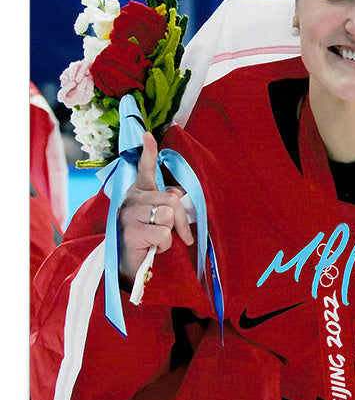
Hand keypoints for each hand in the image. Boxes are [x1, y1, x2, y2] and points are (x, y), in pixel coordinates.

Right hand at [117, 132, 193, 282]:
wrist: (128, 266)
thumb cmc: (146, 240)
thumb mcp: (158, 219)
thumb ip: (167, 203)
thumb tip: (177, 193)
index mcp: (138, 193)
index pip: (144, 169)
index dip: (148, 151)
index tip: (146, 134)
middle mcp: (130, 200)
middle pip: (172, 201)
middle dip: (181, 221)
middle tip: (178, 235)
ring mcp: (128, 215)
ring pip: (169, 215)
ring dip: (170, 234)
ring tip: (156, 240)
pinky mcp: (130, 231)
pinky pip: (163, 233)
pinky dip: (164, 245)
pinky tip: (151, 248)